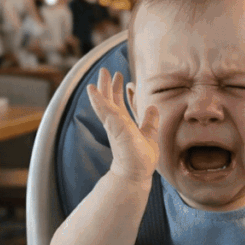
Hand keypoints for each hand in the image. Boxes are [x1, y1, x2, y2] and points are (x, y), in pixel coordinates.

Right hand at [87, 68, 158, 183]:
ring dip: (102, 88)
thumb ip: (150, 121)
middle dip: (108, 86)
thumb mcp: (150, 134)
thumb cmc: (141, 158)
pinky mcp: (113, 127)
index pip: (121, 105)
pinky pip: (104, 111)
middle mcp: (118, 124)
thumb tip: (153, 107)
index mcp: (125, 125)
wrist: (135, 174)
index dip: (122, 92)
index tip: (124, 80)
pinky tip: (92, 89)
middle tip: (105, 70)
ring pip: (105, 103)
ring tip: (102, 73)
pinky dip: (98, 100)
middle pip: (110, 101)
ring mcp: (114, 125)